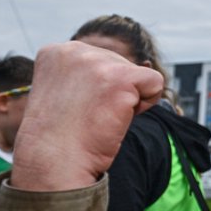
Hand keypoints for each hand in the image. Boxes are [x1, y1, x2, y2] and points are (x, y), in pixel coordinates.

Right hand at [10, 42, 162, 191]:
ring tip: (100, 118)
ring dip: (128, 102)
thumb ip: (92, 74)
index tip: (76, 108)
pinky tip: (118, 117)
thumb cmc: (62, 136)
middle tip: (89, 117)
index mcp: (58, 52)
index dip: (99, 91)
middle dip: (115, 94)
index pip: (103, 62)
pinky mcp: (121, 77)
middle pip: (123, 66)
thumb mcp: (69, 92)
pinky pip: (155, 83)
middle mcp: (75, 50)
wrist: (55, 161)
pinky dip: (146, 104)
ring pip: (139, 77)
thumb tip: (141, 67)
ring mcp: (97, 62)